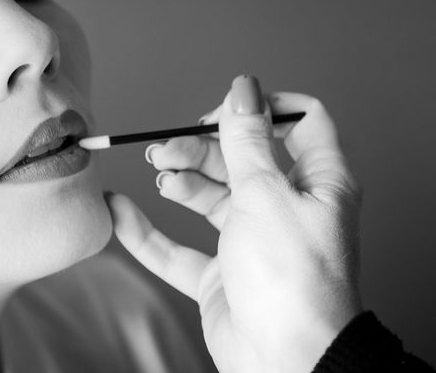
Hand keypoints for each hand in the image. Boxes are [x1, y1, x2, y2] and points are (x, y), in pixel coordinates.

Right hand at [104, 74, 363, 372]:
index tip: (223, 113)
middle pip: (238, 158)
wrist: (284, 362)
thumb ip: (245, 141)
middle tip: (166, 149)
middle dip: (199, 148)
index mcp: (316, 182)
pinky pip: (179, 247)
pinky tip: (120, 210)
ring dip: (179, 181)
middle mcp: (285, 207)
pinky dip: (148, 232)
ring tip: (158, 174)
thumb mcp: (265, 194)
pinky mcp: (222, 273)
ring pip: (209, 196)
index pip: (298, 123)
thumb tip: (243, 89)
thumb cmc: (291, 279)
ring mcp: (251, 240)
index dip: (260, 110)